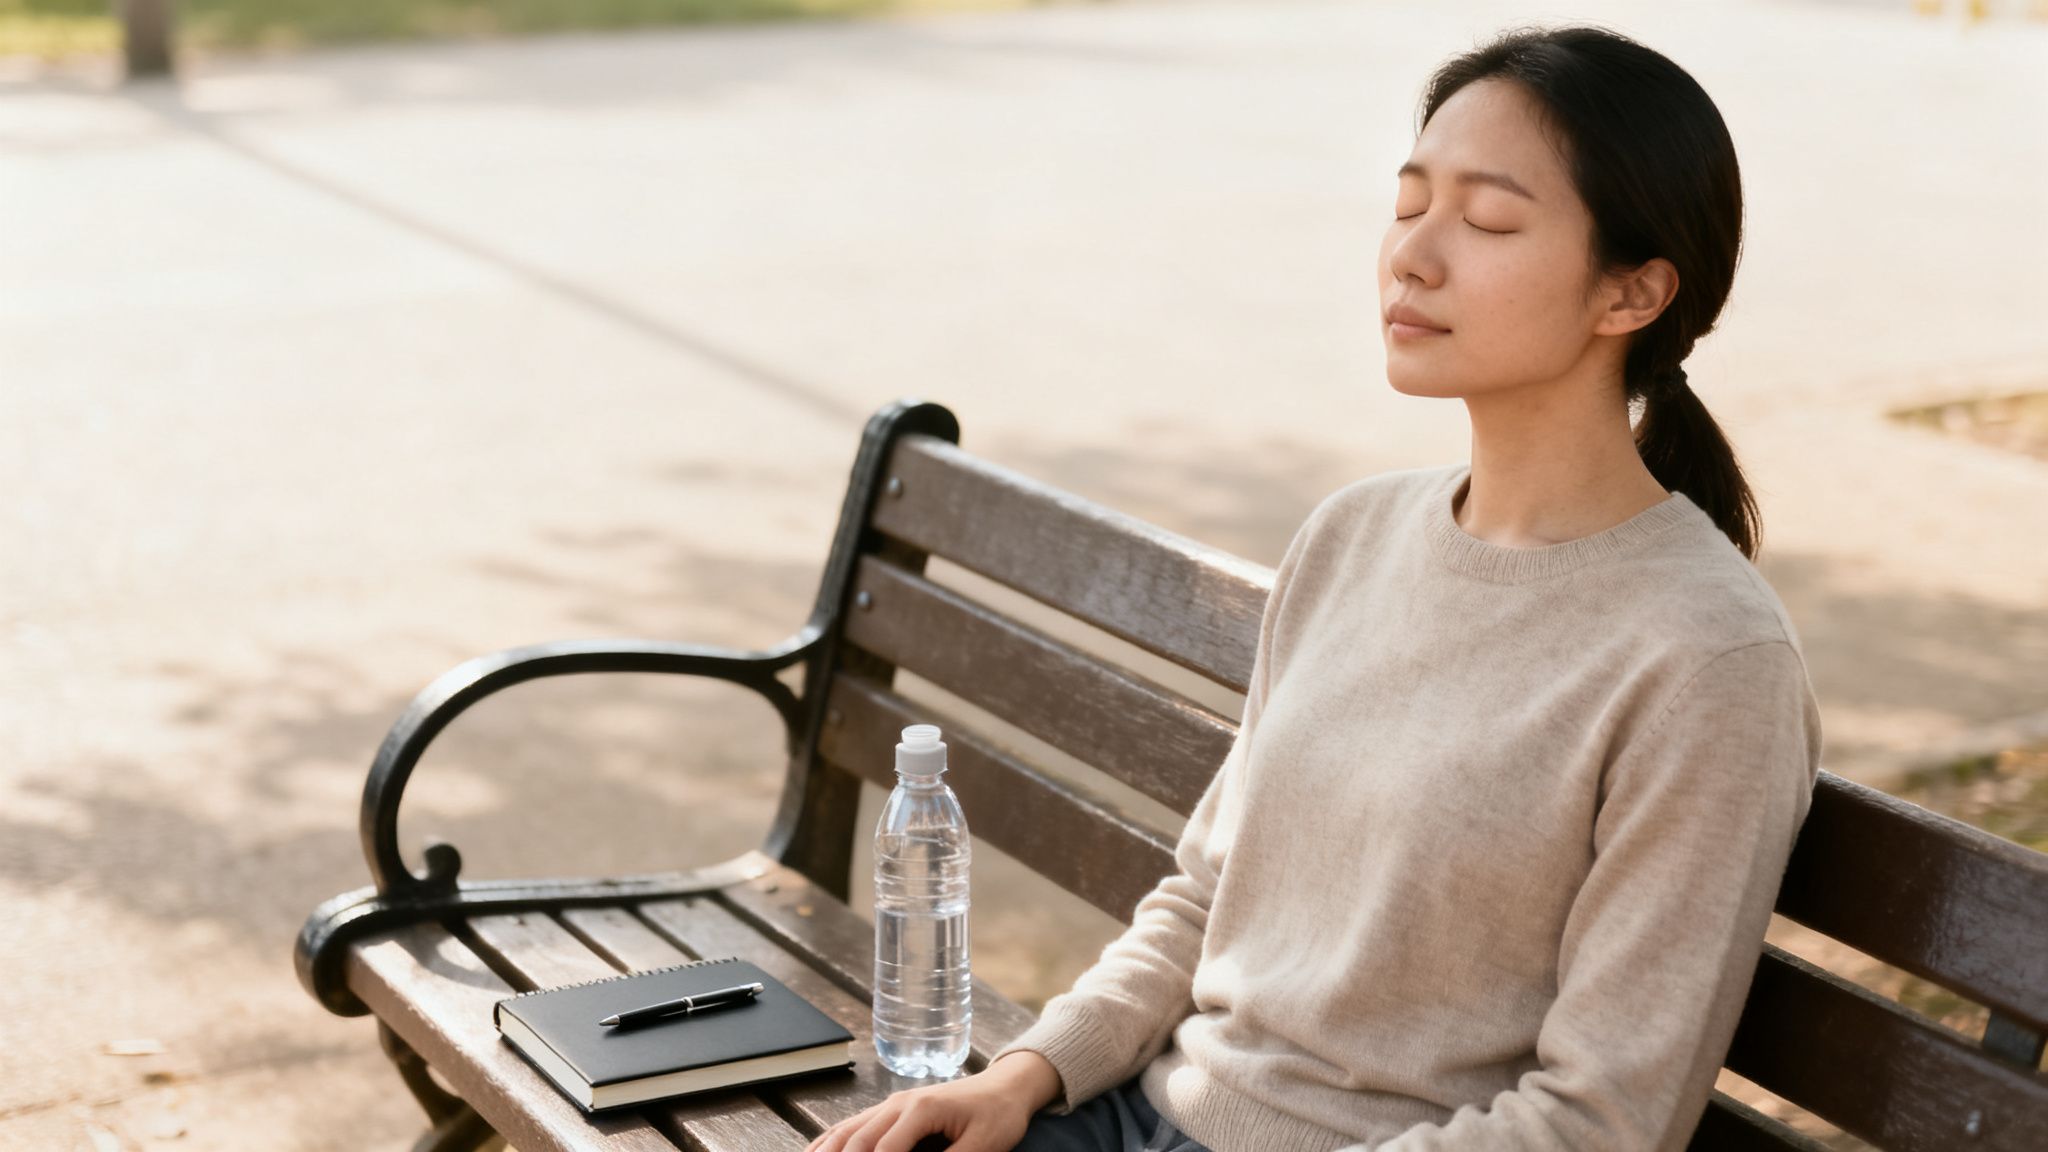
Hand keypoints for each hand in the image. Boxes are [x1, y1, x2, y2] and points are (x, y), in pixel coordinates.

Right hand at [803, 1056, 1052, 1151]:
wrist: (1005, 1087)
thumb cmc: (998, 1115)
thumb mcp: (986, 1144)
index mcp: (921, 1109)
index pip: (884, 1151)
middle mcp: (898, 1104)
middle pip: (856, 1142)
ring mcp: (890, 1106)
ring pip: (845, 1132)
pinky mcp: (889, 1112)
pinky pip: (850, 1127)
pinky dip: (830, 1143)